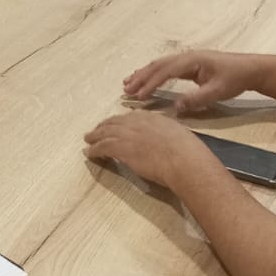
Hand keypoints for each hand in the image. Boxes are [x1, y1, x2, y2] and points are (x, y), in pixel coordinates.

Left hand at [83, 110, 216, 189]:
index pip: (130, 117)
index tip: (115, 124)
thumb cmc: (187, 152)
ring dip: (95, 137)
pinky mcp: (122, 148)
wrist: (183, 159)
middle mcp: (138, 122)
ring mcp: (129, 134)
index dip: (120, 121)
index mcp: (152, 118)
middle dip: (104, 126)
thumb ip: (167, 134)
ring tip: (88, 140)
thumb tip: (166, 140)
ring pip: (105, 132)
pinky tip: (90, 153)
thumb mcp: (178, 135)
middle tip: (96, 131)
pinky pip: (103, 147)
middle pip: (115, 122)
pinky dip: (95, 150)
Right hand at [122, 50, 262, 112]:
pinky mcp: (189, 65)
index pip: (166, 71)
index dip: (151, 83)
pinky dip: (153, 73)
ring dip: (144, 74)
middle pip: (158, 65)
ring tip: (128, 84)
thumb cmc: (234, 79)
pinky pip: (167, 68)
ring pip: (160, 65)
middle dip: (141, 77)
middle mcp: (186, 57)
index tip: (139, 95)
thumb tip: (176, 108)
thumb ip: (196, 99)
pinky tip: (146, 79)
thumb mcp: (217, 92)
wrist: (249, 69)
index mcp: (191, 61)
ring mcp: (187, 59)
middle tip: (126, 90)